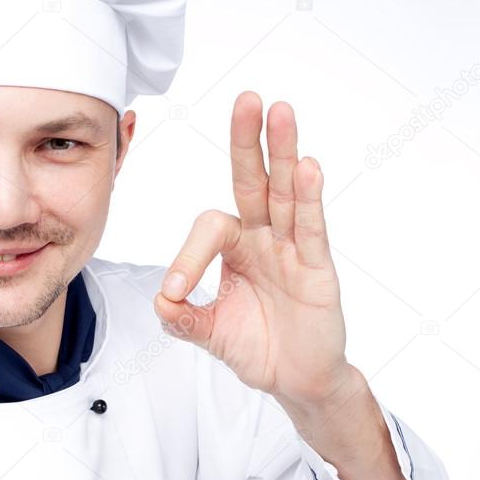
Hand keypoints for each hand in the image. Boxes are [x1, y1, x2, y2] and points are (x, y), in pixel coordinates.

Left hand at [154, 91, 350, 406]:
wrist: (295, 380)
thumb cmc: (256, 347)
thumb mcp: (208, 333)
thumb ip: (183, 317)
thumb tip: (162, 300)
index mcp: (236, 246)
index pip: (210, 226)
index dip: (189, 254)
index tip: (176, 291)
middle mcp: (265, 238)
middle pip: (255, 180)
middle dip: (249, 141)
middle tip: (246, 98)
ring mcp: (293, 249)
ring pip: (287, 193)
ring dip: (284, 152)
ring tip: (280, 111)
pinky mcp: (318, 268)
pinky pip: (312, 229)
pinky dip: (309, 199)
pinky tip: (307, 168)